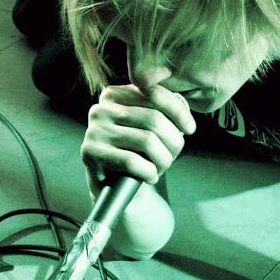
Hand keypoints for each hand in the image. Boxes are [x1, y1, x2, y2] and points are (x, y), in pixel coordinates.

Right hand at [81, 84, 195, 196]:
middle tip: (173, 156)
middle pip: (153, 119)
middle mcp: (101, 108)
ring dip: (163, 159)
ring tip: (161, 168)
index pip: (154, 93)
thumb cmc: (135, 153)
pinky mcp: (89, 152)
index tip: (190, 129)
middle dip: (173, 141)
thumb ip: (162, 113)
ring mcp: (93, 130)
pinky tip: (150, 177)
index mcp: (115, 95)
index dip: (179, 112)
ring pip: (146, 140)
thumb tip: (184, 116)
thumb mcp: (148, 127)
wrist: (113, 186)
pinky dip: (148, 172)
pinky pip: (131, 161)